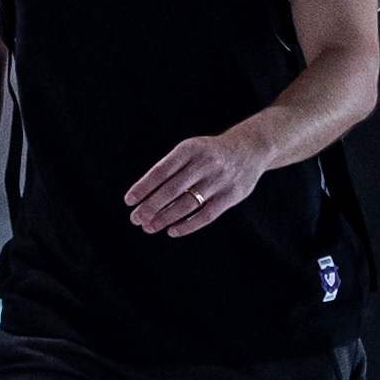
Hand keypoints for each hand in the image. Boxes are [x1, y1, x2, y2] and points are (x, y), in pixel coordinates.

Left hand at [125, 133, 266, 235]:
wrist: (250, 149)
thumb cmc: (209, 154)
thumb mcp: (190, 150)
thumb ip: (170, 169)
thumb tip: (143, 197)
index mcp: (190, 149)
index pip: (161, 171)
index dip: (143, 187)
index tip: (128, 201)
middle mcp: (205, 163)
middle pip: (172, 189)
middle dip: (150, 206)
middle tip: (135, 219)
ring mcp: (220, 180)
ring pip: (187, 204)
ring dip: (165, 218)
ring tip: (149, 227)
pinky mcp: (231, 195)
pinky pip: (206, 215)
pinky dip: (187, 225)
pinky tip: (172, 231)